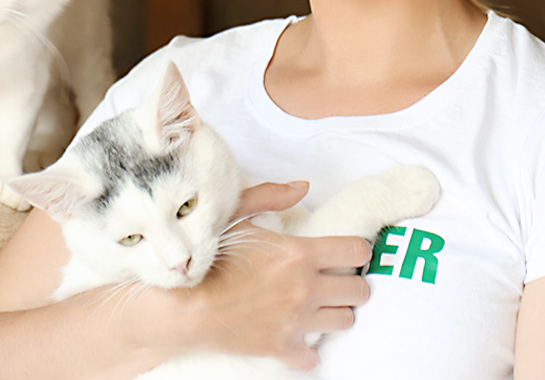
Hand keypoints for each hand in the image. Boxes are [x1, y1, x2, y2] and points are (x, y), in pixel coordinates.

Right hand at [185, 181, 371, 370]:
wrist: (185, 307)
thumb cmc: (208, 259)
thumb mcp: (235, 215)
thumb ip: (270, 196)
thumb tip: (303, 187)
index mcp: (298, 254)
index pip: (355, 250)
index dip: (357, 248)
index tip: (349, 250)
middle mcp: (305, 289)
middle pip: (358, 289)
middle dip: (352, 281)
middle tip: (337, 277)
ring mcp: (296, 322)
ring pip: (344, 320)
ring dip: (335, 310)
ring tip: (319, 303)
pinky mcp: (283, 348)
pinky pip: (313, 356)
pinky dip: (308, 348)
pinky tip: (296, 333)